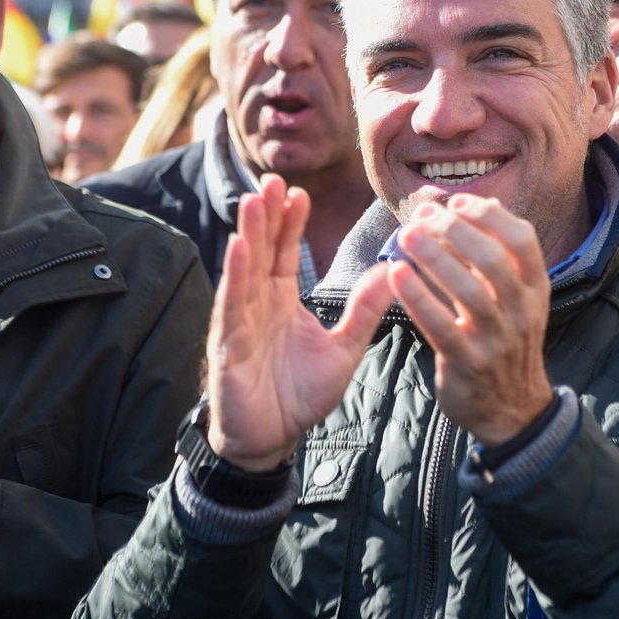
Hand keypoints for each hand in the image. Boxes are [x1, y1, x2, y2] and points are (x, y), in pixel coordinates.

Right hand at [207, 175, 394, 471]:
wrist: (272, 440)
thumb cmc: (299, 396)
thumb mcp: (344, 350)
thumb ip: (363, 312)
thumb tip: (389, 273)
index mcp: (281, 301)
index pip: (285, 252)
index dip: (290, 223)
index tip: (301, 192)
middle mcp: (258, 304)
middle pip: (262, 251)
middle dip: (266, 215)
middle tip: (273, 179)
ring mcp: (240, 322)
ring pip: (244, 270)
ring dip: (248, 234)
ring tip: (253, 199)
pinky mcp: (228, 345)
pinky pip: (232, 305)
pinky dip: (234, 276)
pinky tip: (238, 247)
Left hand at [390, 195, 553, 446]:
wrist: (512, 411)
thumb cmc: (504, 342)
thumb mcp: (515, 299)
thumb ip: (492, 254)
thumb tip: (468, 203)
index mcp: (536, 289)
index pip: (522, 239)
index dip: (488, 215)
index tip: (455, 201)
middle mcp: (521, 312)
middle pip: (493, 260)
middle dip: (455, 230)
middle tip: (422, 216)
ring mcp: (497, 340)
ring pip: (468, 290)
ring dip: (434, 257)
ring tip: (406, 235)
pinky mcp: (468, 364)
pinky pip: (441, 326)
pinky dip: (418, 297)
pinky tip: (396, 274)